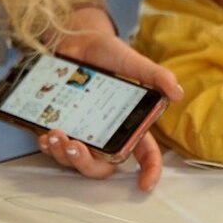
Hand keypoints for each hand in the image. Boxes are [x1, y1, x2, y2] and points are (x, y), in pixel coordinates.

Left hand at [48, 5, 182, 190]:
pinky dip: (48, 146)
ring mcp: (82, 130)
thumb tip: (177, 92)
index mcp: (130, 124)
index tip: (143, 184)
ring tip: (56, 136)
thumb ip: (155, 75)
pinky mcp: (61, 122)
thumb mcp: (134, 62)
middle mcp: (106, 133)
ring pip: (75, 159)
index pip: (145, 153)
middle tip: (76, 147)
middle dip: (88, 165)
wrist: (77, 38)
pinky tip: (45, 136)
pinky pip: (54, 146)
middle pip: (103, 166)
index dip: (148, 171)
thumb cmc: (109, 52)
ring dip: (64, 155)